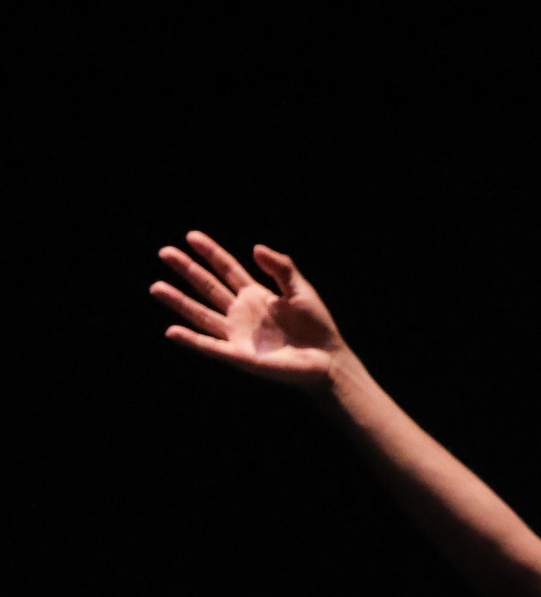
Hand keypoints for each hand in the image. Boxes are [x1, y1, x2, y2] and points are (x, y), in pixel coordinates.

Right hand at [153, 231, 352, 390]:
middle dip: (187, 270)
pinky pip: (209, 346)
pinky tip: (171, 331)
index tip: (191, 236)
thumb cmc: (317, 326)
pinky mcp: (238, 355)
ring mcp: (237, 334)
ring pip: (201, 314)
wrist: (328, 360)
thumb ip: (281, 268)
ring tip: (156, 287)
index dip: (210, 253)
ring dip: (178, 302)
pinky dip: (191, 340)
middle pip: (208, 287)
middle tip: (165, 252)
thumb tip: (255, 247)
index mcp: (255, 295)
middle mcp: (240, 312)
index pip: (227, 269)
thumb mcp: (301, 291)